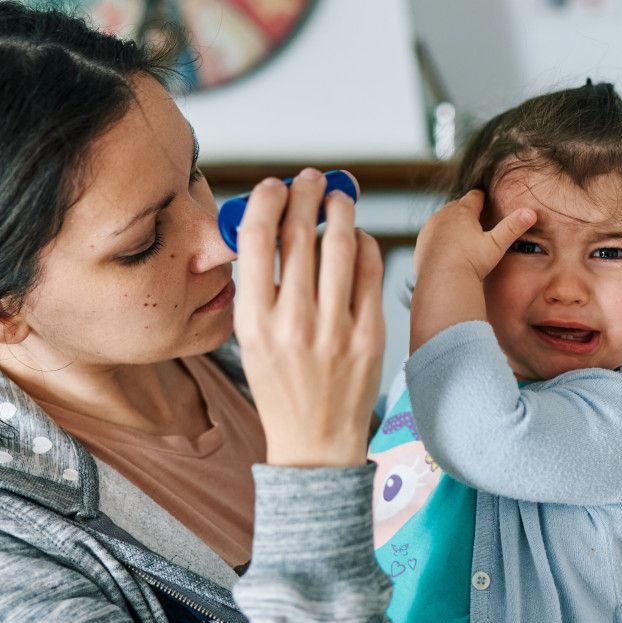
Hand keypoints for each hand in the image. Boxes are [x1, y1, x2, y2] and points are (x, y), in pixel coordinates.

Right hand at [232, 169, 385, 467]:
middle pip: (300, 235)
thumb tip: (271, 229)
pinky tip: (359, 237)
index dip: (265, 202)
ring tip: (339, 195)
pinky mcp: (370, 335)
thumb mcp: (250, 342)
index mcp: (253, 323)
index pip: (254, 241)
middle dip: (306, 194)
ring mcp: (335, 330)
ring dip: (341, 210)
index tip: (273, 186)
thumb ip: (258, 290)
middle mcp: (292, 324)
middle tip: (310, 178)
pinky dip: (365, 245)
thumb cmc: (280, 388)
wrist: (315, 444)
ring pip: (341, 246)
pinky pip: (370, 272)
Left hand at [413, 190, 535, 281]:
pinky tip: (448, 250)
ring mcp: (429, 228)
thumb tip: (532, 212)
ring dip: (451, 224)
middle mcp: (443, 215)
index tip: (487, 202)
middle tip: (477, 220)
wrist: (442, 282)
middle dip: (467, 211)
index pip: (475, 196)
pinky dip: (440, 239)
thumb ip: (513, 227)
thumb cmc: (471, 262)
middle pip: (457, 206)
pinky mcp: (420, 243)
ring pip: (443, 219)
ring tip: (462, 235)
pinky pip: (432, 235)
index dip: (483, 199)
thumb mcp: (496, 245)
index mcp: (462, 211)